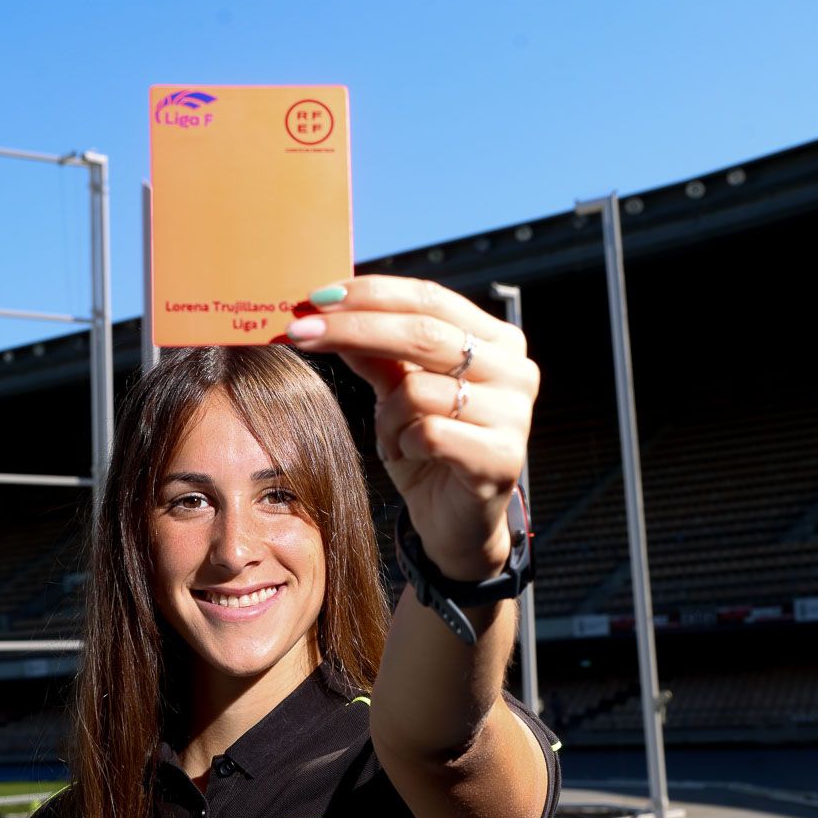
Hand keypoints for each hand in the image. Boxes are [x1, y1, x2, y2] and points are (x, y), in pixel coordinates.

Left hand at [287, 276, 538, 582]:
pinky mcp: (502, 457)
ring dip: (386, 416)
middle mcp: (515, 369)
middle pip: (422, 333)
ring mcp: (514, 414)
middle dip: (353, 329)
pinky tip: (408, 456)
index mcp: (496, 341)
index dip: (371, 294)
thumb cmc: (428, 451)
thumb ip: (375, 353)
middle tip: (302, 333)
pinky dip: (403, 444)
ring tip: (390, 438)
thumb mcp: (396, 394)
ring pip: (419, 390)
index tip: (317, 298)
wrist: (455, 523)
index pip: (429, 298)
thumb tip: (327, 309)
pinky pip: (428, 433)